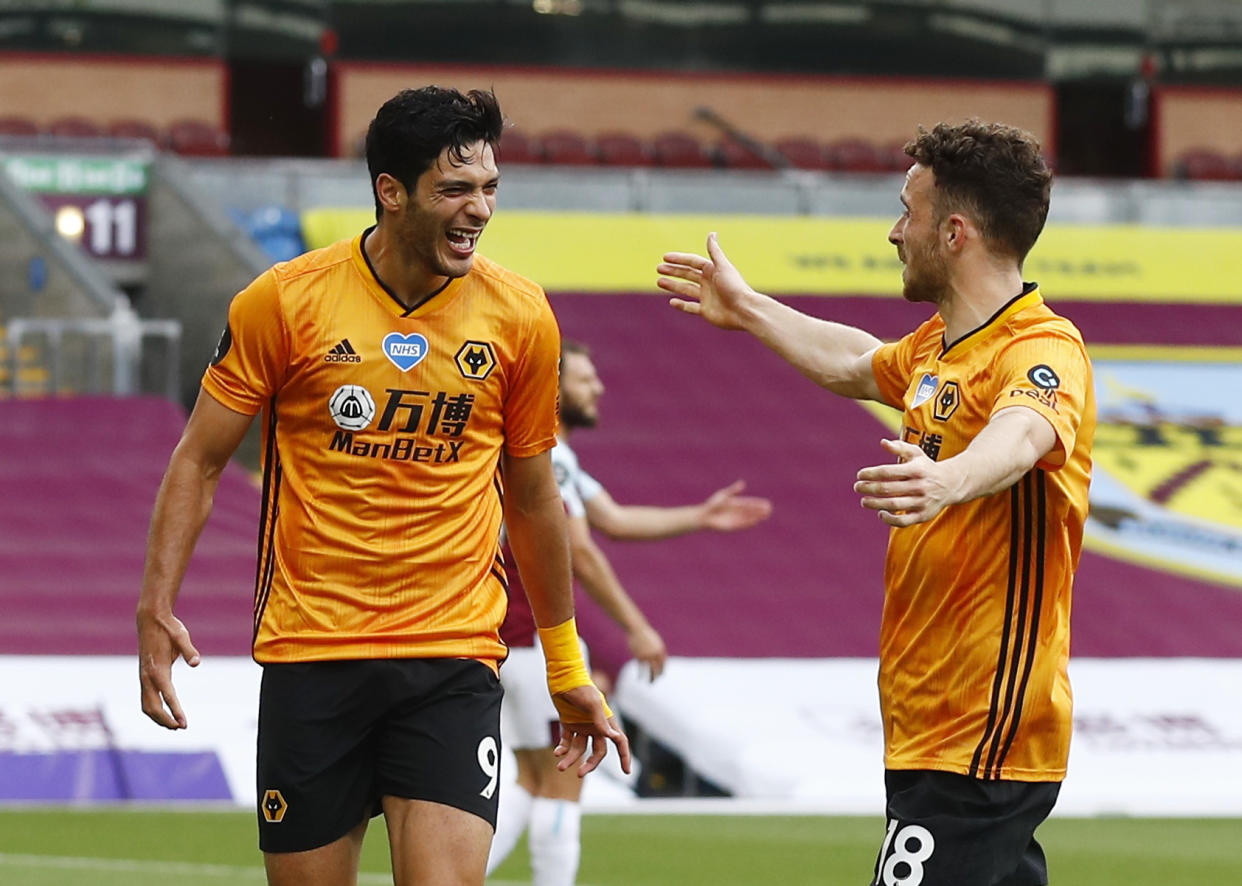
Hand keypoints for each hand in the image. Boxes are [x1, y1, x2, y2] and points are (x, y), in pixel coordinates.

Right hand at [137, 609, 199, 728]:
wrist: (150, 620)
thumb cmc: (168, 628)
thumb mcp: (181, 636)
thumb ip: (188, 650)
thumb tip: (196, 663)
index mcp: (157, 668)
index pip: (167, 695)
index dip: (175, 710)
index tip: (183, 723)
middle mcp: (147, 676)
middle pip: (152, 706)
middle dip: (166, 720)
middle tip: (182, 727)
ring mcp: (143, 677)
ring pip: (146, 705)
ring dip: (158, 718)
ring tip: (175, 725)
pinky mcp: (144, 676)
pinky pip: (146, 699)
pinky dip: (154, 710)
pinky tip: (165, 714)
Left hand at [552, 684, 631, 777]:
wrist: (562, 677)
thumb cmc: (580, 688)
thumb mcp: (592, 703)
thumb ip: (601, 721)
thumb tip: (613, 737)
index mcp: (606, 721)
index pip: (619, 741)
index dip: (624, 756)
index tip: (626, 771)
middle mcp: (596, 726)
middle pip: (598, 751)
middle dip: (590, 764)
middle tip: (580, 774)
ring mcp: (582, 726)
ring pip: (580, 750)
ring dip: (571, 759)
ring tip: (561, 766)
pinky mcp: (568, 724)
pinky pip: (567, 742)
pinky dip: (563, 749)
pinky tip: (558, 753)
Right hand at [627, 623, 667, 680]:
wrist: (637, 629)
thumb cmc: (645, 634)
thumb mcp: (654, 641)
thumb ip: (657, 650)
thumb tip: (658, 658)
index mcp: (660, 650)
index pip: (663, 663)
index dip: (662, 670)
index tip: (660, 675)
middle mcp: (655, 654)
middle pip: (658, 668)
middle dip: (657, 675)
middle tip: (655, 680)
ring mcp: (647, 656)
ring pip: (651, 670)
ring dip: (651, 678)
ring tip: (650, 683)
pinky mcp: (639, 657)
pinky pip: (641, 668)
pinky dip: (641, 674)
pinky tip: (640, 677)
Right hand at [657, 233, 755, 329]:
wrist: (743, 310)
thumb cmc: (734, 287)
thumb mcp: (722, 266)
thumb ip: (714, 251)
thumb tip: (712, 233)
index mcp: (712, 270)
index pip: (692, 262)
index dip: (679, 259)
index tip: (664, 257)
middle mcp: (708, 283)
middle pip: (687, 275)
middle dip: (673, 271)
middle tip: (658, 268)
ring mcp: (706, 297)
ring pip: (686, 289)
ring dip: (673, 285)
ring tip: (659, 281)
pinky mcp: (706, 311)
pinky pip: (691, 307)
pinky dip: (681, 305)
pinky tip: (672, 301)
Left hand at [701, 479, 772, 530]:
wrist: (704, 515)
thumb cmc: (712, 504)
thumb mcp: (724, 494)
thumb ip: (734, 490)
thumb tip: (743, 483)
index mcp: (736, 503)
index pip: (749, 503)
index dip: (758, 503)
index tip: (766, 503)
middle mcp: (737, 512)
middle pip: (751, 511)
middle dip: (760, 510)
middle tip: (770, 510)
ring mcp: (735, 519)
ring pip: (749, 517)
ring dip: (757, 516)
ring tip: (766, 516)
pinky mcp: (732, 526)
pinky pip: (743, 524)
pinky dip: (750, 522)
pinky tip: (756, 521)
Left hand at [854, 438, 960, 526]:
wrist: (951, 484)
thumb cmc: (926, 467)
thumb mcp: (916, 454)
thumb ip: (899, 448)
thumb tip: (883, 442)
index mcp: (916, 470)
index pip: (887, 472)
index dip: (870, 474)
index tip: (859, 475)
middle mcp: (919, 486)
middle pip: (888, 489)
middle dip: (868, 488)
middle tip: (857, 487)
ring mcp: (922, 502)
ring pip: (893, 505)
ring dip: (875, 504)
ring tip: (864, 501)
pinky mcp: (923, 515)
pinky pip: (903, 521)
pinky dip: (890, 519)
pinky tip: (880, 513)